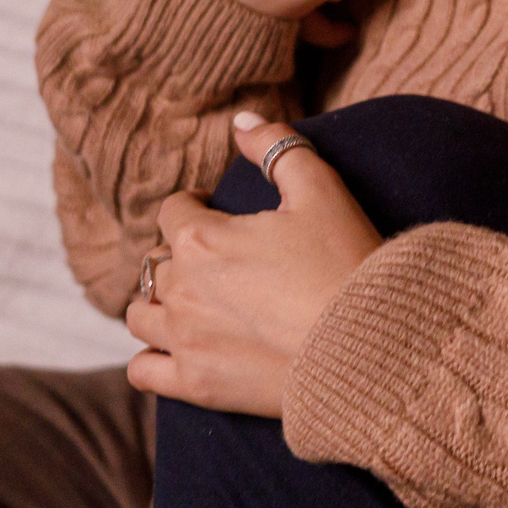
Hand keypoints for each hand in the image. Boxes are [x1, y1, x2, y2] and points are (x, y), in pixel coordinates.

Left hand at [125, 113, 383, 416]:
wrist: (367, 345)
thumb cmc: (345, 263)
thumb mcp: (321, 189)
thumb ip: (277, 147)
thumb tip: (241, 121)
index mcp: (203, 238)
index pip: (173, 210)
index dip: (192, 206)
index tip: (210, 211)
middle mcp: (181, 288)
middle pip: (158, 263)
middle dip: (181, 257)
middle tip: (217, 262)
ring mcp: (184, 340)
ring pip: (139, 315)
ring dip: (158, 302)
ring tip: (190, 302)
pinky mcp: (195, 385)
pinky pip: (143, 370)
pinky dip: (151, 357)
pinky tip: (174, 349)